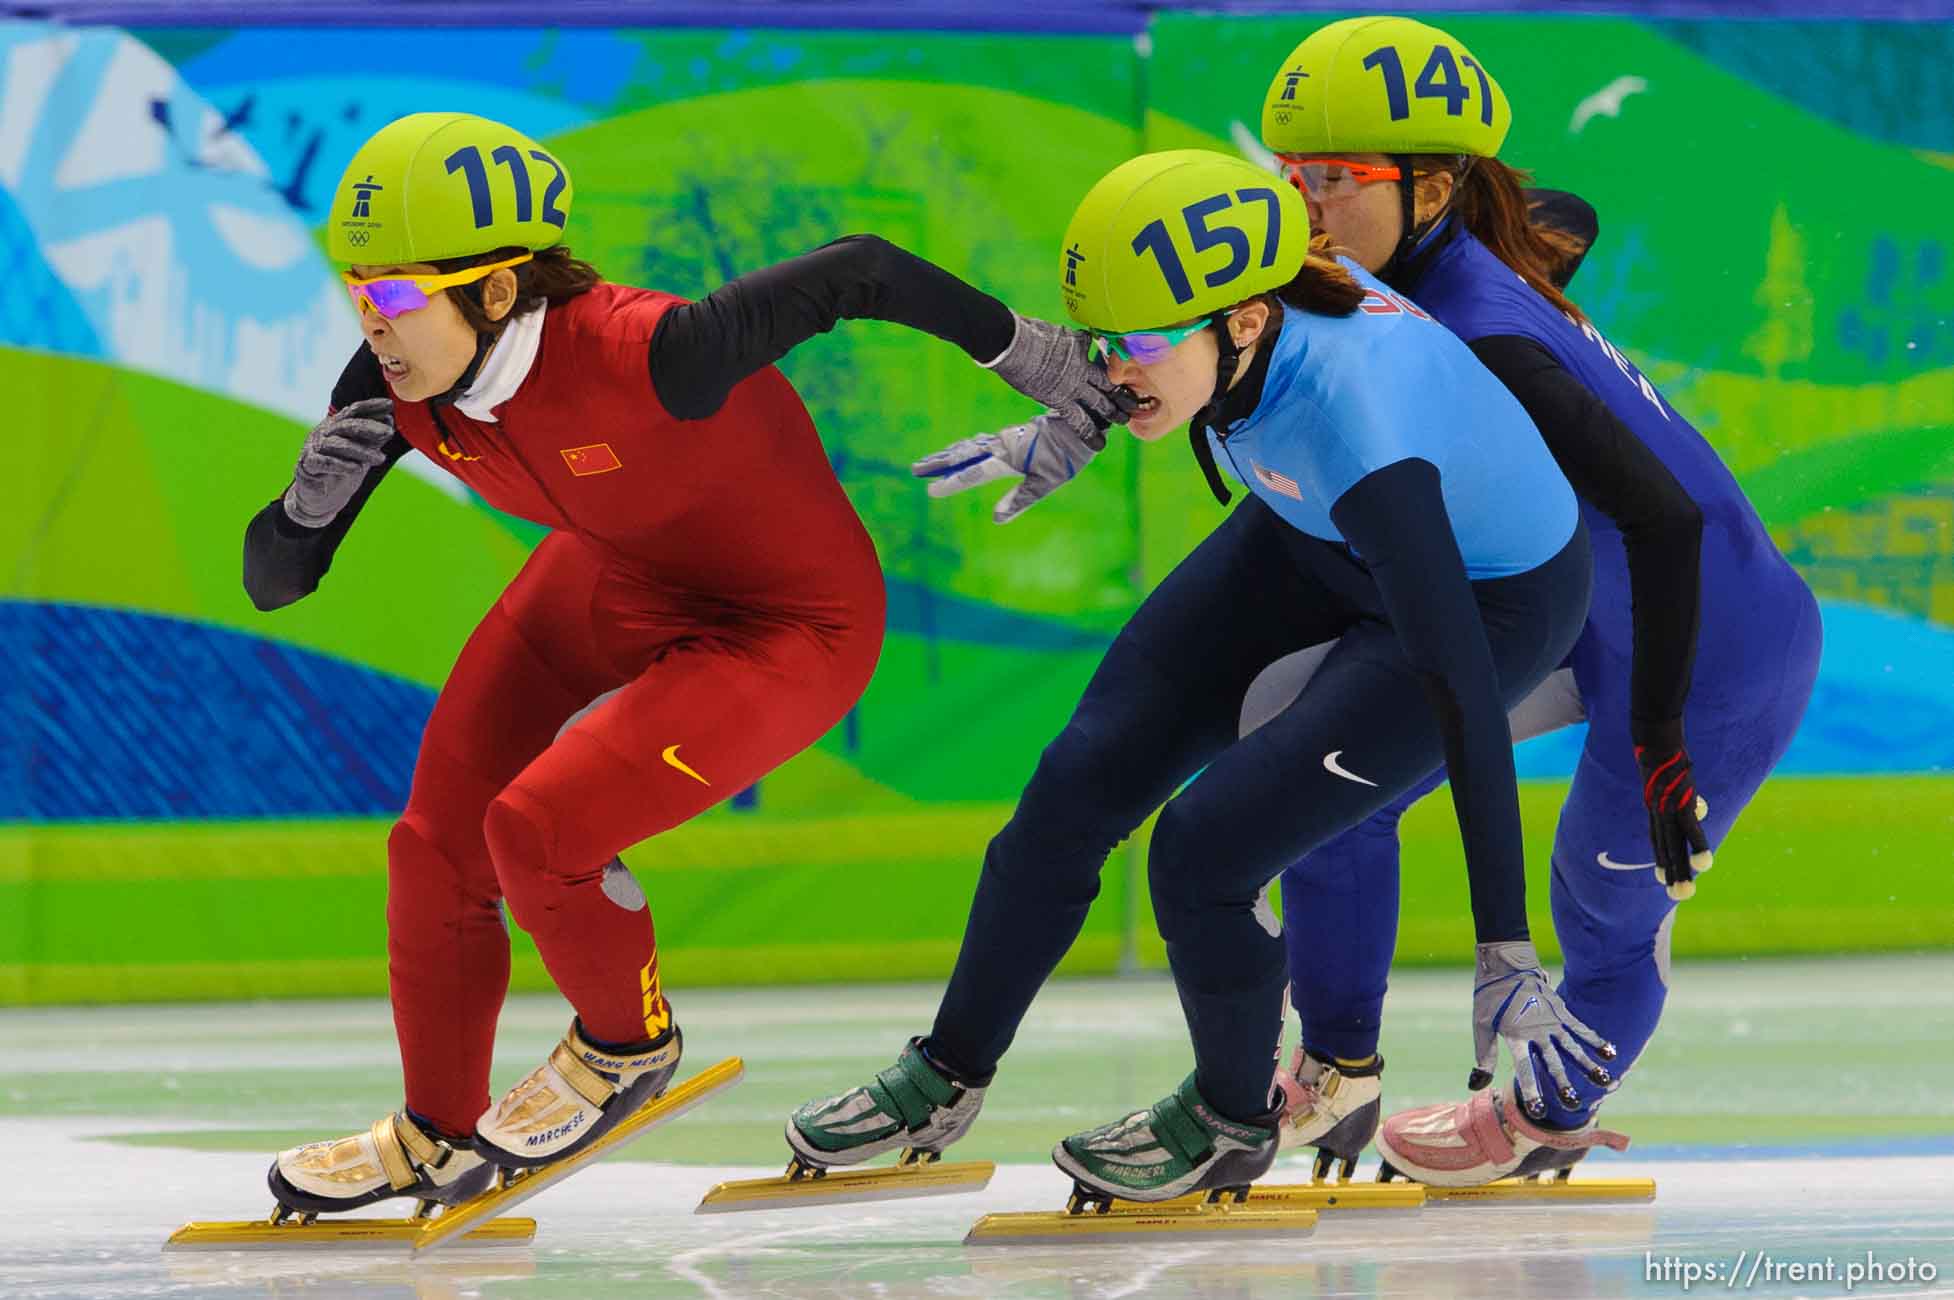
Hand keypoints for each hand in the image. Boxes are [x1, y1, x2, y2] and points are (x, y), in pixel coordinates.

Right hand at [284, 397, 394, 527]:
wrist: (320, 500)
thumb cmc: (343, 473)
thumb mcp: (362, 454)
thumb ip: (373, 439)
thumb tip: (389, 421)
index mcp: (335, 426)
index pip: (353, 411)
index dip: (370, 406)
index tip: (390, 405)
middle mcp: (323, 433)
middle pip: (346, 425)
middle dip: (369, 427)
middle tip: (389, 432)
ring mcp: (313, 448)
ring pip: (337, 445)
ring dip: (361, 451)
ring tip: (381, 459)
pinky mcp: (306, 466)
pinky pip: (323, 462)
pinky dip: (340, 465)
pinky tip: (357, 469)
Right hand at [911, 405, 1104, 523]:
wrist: (1083, 424)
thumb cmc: (1069, 455)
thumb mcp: (1048, 482)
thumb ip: (1020, 500)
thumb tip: (997, 519)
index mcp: (1008, 458)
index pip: (972, 474)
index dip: (950, 484)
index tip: (930, 491)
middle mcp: (1002, 446)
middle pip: (963, 455)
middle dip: (938, 463)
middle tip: (914, 470)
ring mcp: (1006, 439)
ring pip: (969, 446)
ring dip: (948, 454)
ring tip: (928, 461)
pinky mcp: (1012, 436)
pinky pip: (980, 442)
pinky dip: (965, 447)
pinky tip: (961, 449)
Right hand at [982, 313, 1138, 429]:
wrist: (1015, 344)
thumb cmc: (1023, 332)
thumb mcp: (1043, 328)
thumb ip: (1051, 334)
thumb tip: (1040, 330)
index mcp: (1078, 344)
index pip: (1095, 353)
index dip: (1103, 358)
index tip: (1110, 364)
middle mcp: (1082, 365)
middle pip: (1108, 379)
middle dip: (1120, 389)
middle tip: (1132, 398)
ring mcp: (1075, 383)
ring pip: (1101, 400)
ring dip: (1114, 412)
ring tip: (1124, 420)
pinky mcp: (1062, 400)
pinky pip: (1080, 421)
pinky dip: (1090, 434)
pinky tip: (1099, 445)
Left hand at [1468, 940, 1615, 1119]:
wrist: (1505, 963)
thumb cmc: (1490, 997)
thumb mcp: (1481, 1026)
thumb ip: (1484, 1057)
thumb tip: (1475, 1085)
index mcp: (1514, 1035)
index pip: (1525, 1068)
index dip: (1532, 1089)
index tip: (1539, 1110)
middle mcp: (1536, 1030)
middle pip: (1553, 1061)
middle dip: (1563, 1083)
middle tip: (1573, 1104)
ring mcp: (1551, 1020)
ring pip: (1573, 1047)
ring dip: (1588, 1065)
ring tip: (1604, 1081)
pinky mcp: (1560, 1011)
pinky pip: (1580, 1028)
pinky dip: (1595, 1040)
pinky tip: (1609, 1053)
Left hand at [1633, 719, 1712, 900]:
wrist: (1653, 733)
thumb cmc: (1662, 748)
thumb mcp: (1673, 775)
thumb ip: (1684, 794)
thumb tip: (1699, 806)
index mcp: (1654, 805)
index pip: (1658, 838)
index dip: (1661, 857)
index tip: (1662, 877)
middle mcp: (1657, 810)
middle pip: (1666, 847)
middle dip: (1672, 873)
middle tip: (1676, 896)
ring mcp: (1667, 808)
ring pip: (1675, 846)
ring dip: (1682, 870)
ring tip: (1685, 893)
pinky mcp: (1679, 802)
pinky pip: (1691, 830)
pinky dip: (1698, 848)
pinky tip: (1705, 864)